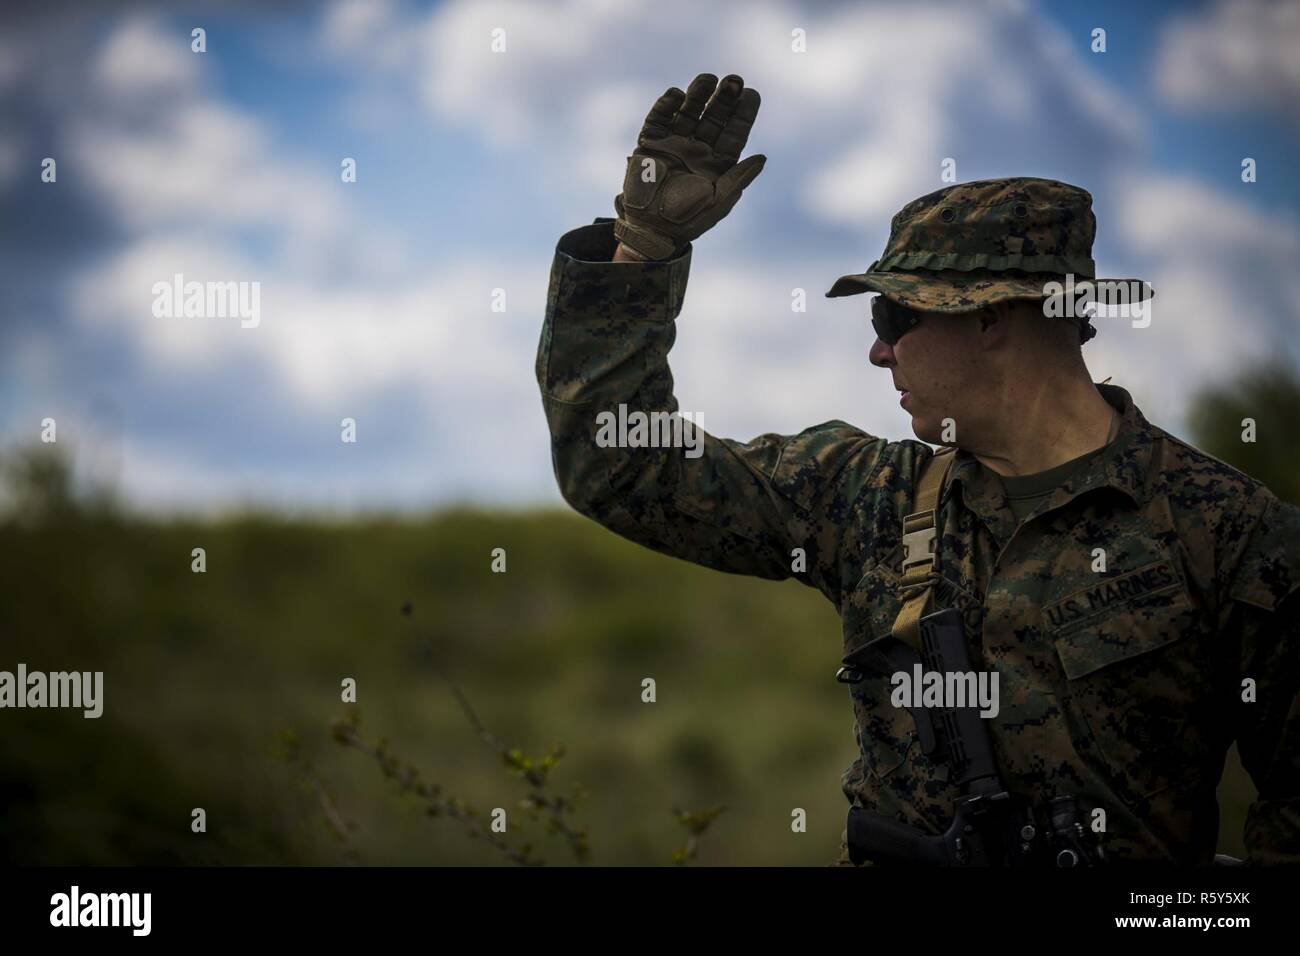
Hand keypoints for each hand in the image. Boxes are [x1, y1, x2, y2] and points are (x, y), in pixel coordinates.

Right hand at [613, 73, 765, 259]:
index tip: (752, 94)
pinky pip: (658, 119)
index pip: (734, 132)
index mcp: (717, 163)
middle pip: (713, 117)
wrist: (652, 230)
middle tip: (734, 80)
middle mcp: (697, 150)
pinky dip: (666, 105)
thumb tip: (763, 157)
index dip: (743, 114)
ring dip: (698, 94)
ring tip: (708, 79)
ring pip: (688, 112)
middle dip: (724, 99)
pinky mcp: (650, 143)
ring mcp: (674, 144)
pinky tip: (677, 93)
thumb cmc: (689, 220)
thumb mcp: (719, 201)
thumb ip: (739, 179)